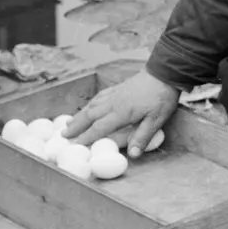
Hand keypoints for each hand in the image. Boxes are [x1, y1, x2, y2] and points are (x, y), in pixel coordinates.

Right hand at [64, 71, 179, 155]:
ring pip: (92, 105)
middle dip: (76, 126)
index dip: (86, 137)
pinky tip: (87, 107)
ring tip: (69, 123)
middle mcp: (113, 103)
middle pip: (90, 115)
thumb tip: (133, 154)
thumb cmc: (161, 97)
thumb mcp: (156, 120)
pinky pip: (99, 97)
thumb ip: (143, 137)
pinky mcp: (118, 88)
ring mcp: (114, 94)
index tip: (75, 145)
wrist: (164, 73)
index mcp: (121, 112)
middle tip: (63, 136)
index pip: (99, 127)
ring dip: (79, 115)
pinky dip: (90, 104)